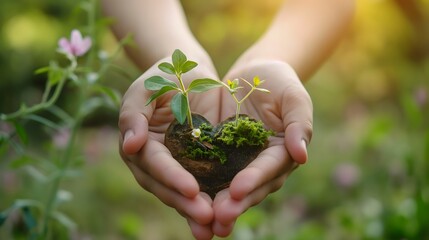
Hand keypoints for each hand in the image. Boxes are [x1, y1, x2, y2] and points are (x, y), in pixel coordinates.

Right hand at [118, 58, 220, 239]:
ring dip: (198, 211)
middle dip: (186, 203)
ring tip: (216, 228)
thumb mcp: (145, 90)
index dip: (171, 177)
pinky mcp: (199, 165)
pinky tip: (225, 216)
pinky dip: (213, 200)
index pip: (154, 164)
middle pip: (168, 186)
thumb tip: (130, 145)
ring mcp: (178, 166)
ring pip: (184, 193)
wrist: (190, 74)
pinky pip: (205, 185)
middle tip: (207, 218)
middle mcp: (157, 162)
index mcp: (140, 145)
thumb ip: (134, 115)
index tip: (191, 189)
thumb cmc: (163, 77)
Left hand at [212, 60, 312, 236]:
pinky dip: (201, 190)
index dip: (254, 179)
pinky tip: (188, 202)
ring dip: (217, 205)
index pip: (270, 168)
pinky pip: (209, 175)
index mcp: (281, 152)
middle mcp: (260, 164)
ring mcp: (239, 164)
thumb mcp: (293, 96)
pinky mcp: (219, 158)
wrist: (252, 75)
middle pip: (250, 187)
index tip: (237, 189)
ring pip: (229, 189)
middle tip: (219, 216)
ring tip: (204, 221)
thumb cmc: (278, 82)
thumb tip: (302, 156)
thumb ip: (299, 123)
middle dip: (235, 203)